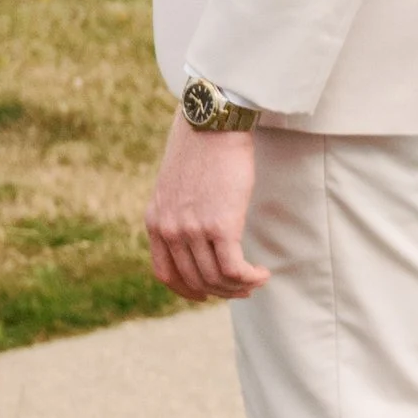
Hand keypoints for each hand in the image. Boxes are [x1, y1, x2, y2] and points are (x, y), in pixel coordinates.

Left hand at [144, 110, 269, 303]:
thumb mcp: (175, 185)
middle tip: (244, 287)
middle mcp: (169, 230)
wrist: (211, 123)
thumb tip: (196, 234)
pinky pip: (235, 270)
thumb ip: (178, 212)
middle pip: (196, 281)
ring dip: (240, 287)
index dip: (188, 291)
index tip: (206, 294)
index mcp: (155, 221)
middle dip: (221, 291)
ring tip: (256, 280)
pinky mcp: (220, 226)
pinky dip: (250, 278)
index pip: (166, 274)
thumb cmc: (199, 149)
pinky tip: (262, 273)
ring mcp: (192, 230)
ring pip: (217, 280)